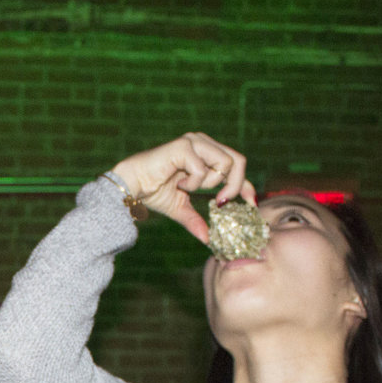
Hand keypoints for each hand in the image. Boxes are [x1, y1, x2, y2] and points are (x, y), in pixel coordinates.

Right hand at [109, 132, 255, 241]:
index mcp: (206, 153)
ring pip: (225, 162)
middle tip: (221, 203)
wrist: (129, 186)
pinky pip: (202, 169)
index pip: (236, 165)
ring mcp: (194, 142)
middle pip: (238, 161)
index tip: (252, 203)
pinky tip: (178, 183)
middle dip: (234, 186)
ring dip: (208, 183)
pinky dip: (192, 182)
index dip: (246, 185)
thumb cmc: (152, 191)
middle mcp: (203, 143)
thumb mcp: (180, 208)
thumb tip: (208, 240)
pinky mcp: (183, 146)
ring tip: (188, 188)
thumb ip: (196, 219)